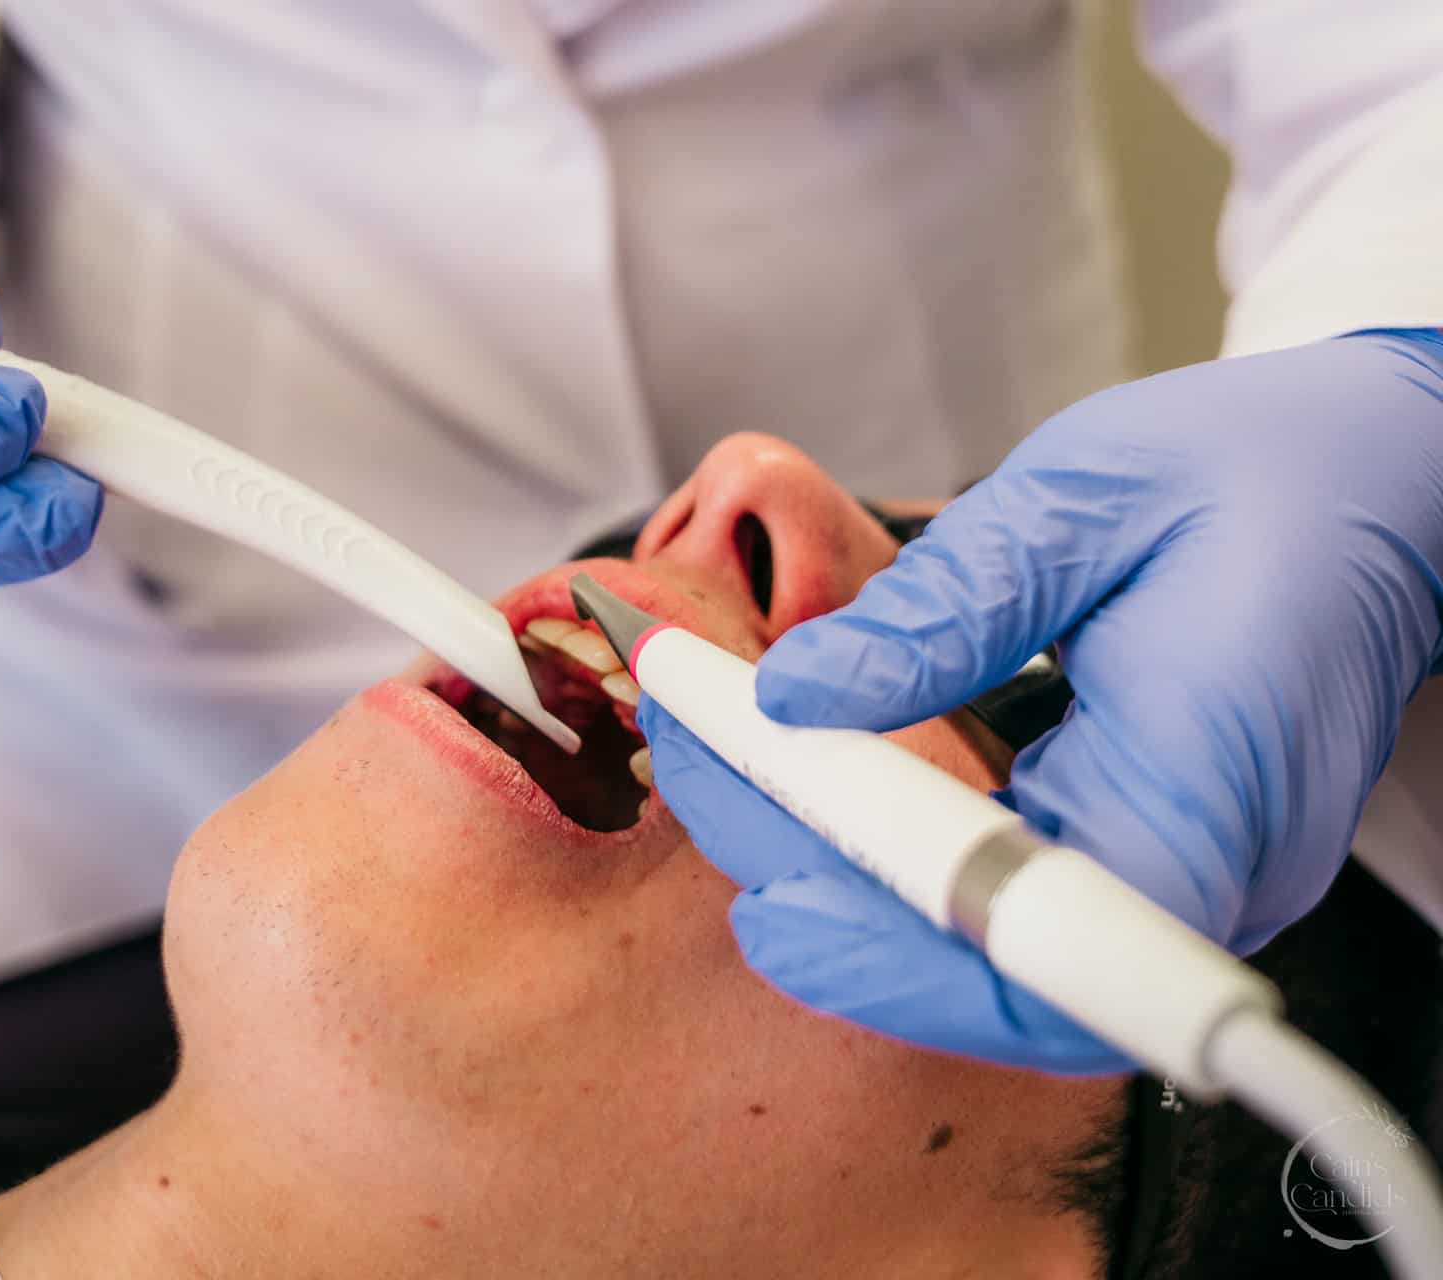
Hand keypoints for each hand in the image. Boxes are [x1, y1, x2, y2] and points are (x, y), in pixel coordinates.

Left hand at [646, 330, 1442, 1071]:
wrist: (1381, 475)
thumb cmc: (1259, 466)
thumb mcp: (1088, 497)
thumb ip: (947, 606)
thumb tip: (798, 694)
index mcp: (1213, 779)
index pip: (1047, 961)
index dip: (893, 960)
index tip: (765, 900)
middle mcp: (1211, 870)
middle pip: (994, 971)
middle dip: (822, 892)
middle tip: (697, 770)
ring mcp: (1188, 878)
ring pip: (993, 953)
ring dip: (845, 875)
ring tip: (725, 768)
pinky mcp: (1156, 857)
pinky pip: (1012, 907)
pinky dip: (899, 858)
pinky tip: (815, 784)